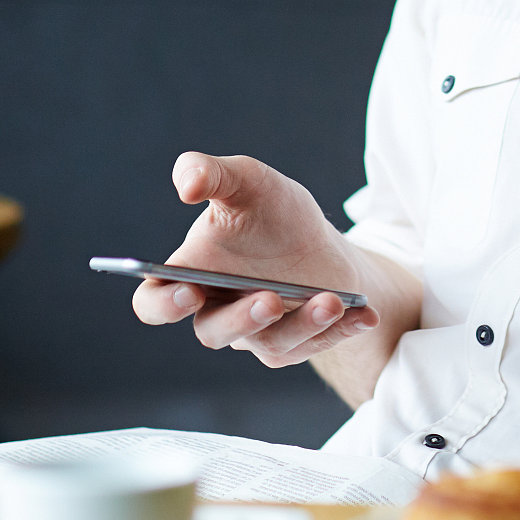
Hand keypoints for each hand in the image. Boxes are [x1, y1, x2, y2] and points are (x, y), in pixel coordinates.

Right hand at [132, 151, 379, 367]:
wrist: (318, 243)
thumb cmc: (272, 213)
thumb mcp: (247, 181)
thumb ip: (210, 173)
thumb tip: (185, 183)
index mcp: (190, 276)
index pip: (155, 302)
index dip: (164, 304)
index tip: (187, 290)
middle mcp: (217, 312)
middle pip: (213, 332)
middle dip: (241, 319)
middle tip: (269, 299)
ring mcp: (256, 335)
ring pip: (270, 342)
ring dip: (301, 323)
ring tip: (329, 300)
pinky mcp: (294, 346)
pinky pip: (316, 345)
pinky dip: (342, 328)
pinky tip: (364, 313)